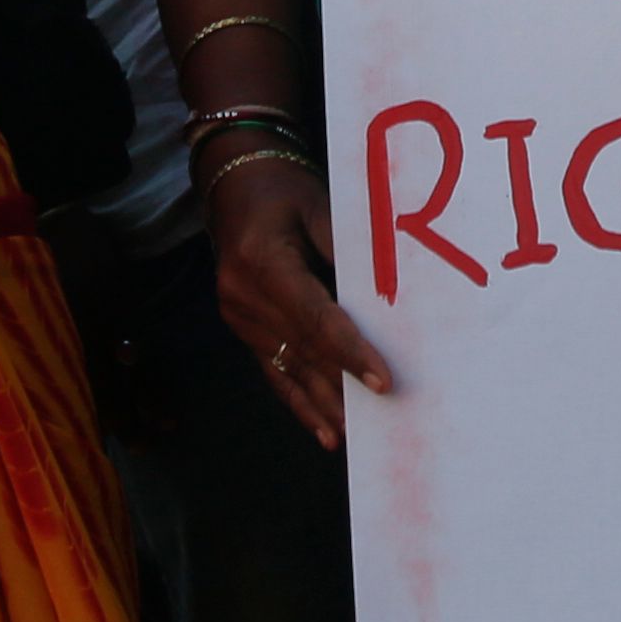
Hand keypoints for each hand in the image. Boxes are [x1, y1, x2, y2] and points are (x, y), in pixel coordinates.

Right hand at [203, 155, 391, 447]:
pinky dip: (302, 403)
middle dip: (344, 386)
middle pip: (303, 349)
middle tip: (384, 420)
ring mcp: (237, 316)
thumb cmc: (283, 190)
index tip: (382, 381)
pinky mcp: (242, 328)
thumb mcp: (319, 208)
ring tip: (359, 437)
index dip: (349, 352)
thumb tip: (386, 305)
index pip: (314, 317)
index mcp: (262, 262)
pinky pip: (275, 371)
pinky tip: (325, 433)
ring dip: (326, 404)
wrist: (235, 184)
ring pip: (290, 368)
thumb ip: (347, 255)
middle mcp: (242, 295)